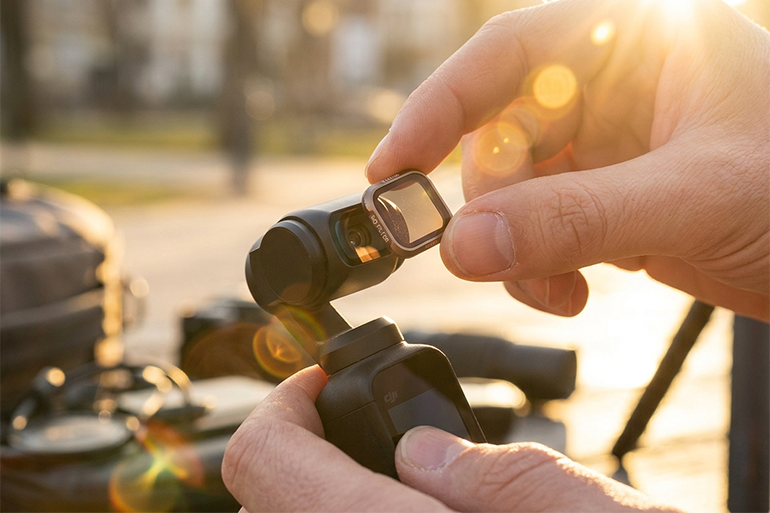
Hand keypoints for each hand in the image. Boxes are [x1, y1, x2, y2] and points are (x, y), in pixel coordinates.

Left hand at [222, 366, 680, 511]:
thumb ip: (494, 475)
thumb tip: (423, 452)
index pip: (262, 456)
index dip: (285, 402)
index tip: (324, 383)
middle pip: (267, 498)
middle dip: (304, 447)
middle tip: (362, 426)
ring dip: (323, 490)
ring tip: (391, 473)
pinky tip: (406, 512)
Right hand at [365, 0, 769, 320]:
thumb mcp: (695, 198)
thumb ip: (576, 220)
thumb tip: (464, 247)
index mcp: (637, 38)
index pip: (509, 52)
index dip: (440, 104)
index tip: (394, 168)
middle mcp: (613, 84)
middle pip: (500, 133)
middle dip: (493, 205)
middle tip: (490, 258)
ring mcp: (608, 145)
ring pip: (513, 190)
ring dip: (514, 247)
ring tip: (555, 291)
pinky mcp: (607, 198)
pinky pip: (539, 226)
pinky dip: (538, 266)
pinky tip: (573, 292)